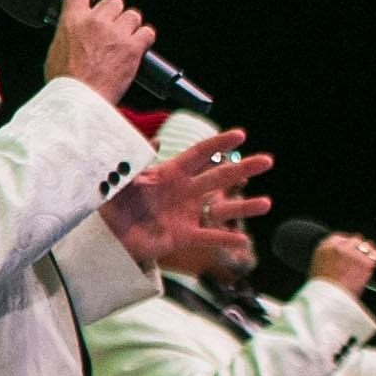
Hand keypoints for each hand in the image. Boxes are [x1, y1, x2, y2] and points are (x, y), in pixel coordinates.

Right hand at [47, 0, 154, 105]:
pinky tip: (136, 49)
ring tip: (123, 43)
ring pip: (133, 16)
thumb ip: (68, 33)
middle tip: (110, 30)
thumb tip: (75, 32)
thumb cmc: (64, 83)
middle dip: (114, 14)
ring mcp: (116, 34)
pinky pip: (147, 33)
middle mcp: (95, 22)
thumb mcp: (56, 50)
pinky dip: (144, 40)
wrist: (78, 101)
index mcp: (72, 20)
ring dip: (130, 27)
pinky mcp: (133, 48)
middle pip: (114, 1)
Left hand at [101, 131, 270, 266]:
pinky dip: (225, 239)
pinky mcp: (184, 235)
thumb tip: (153, 142)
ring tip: (266, 203)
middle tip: (267, 160)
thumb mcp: (122, 178)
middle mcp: (185, 191)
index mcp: (171, 173)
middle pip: (219, 177)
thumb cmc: (114, 201)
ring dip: (243, 207)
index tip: (240, 134)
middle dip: (243, 168)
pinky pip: (208, 237)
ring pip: (221, 209)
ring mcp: (188, 213)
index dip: (218, 144)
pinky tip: (243, 240)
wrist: (108, 232)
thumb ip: (136, 162)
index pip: (199, 154)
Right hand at [310, 227, 375, 299]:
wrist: (327, 298)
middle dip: (362, 248)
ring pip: (369, 247)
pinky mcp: (366, 262)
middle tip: (367, 256)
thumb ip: (328, 261)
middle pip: (356, 241)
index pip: (339, 238)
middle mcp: (340, 246)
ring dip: (373, 253)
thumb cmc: (322, 289)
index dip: (348, 243)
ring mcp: (354, 253)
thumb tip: (340, 264)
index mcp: (325, 247)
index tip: (353, 248)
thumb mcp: (317, 270)